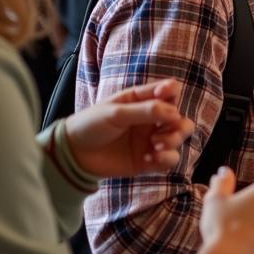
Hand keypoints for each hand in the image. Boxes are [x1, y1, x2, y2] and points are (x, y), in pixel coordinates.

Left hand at [64, 79, 193, 178]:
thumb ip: (145, 110)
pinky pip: (169, 160)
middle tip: (161, 132)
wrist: (73, 154)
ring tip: (155, 146)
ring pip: (178, 138)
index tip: (163, 96)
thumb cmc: (91, 124)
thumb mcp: (116, 112)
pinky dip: (166, 159)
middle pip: (180, 118)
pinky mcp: (148, 160)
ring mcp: (151, 140)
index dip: (172, 93)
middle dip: (178, 125)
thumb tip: (175, 112)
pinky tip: (149, 158)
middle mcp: (151, 120)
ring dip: (173, 141)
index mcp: (143, 101)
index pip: (170, 92)